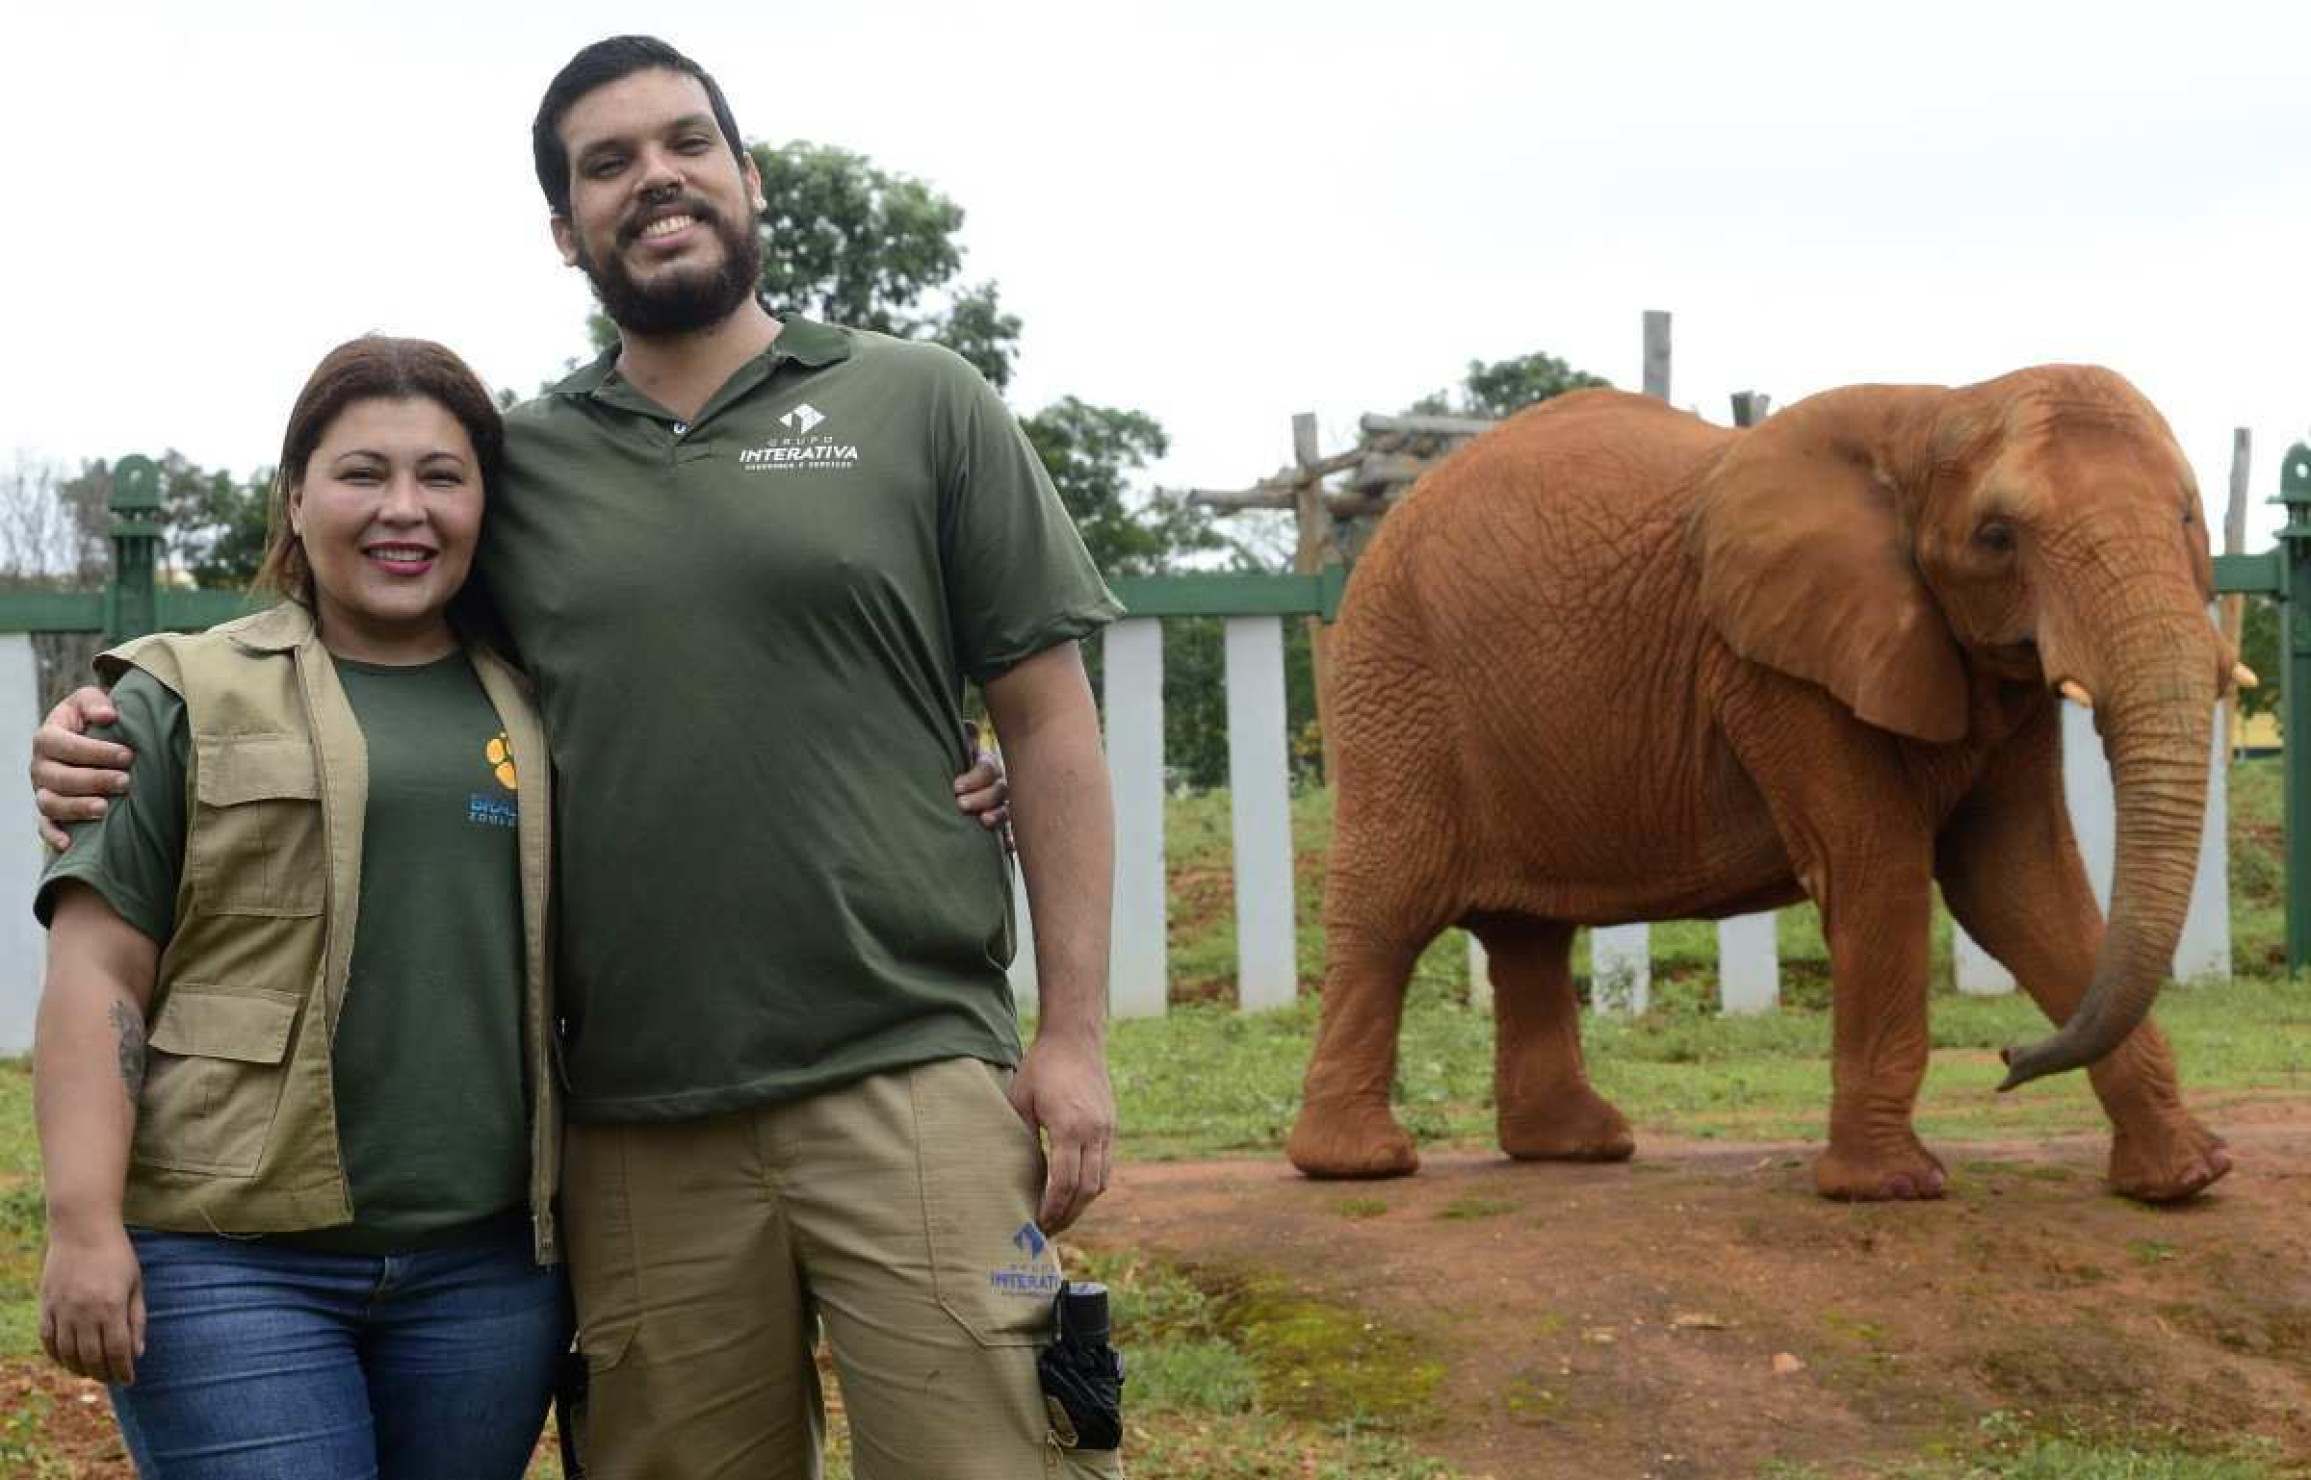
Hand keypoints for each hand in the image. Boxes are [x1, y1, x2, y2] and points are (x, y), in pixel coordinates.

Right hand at [32, 687, 132, 851]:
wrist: (90, 737)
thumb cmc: (93, 718)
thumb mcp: (91, 700)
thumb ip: (95, 702)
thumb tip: (108, 716)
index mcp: (47, 737)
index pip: (63, 745)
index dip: (94, 751)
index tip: (128, 755)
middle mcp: (40, 766)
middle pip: (59, 777)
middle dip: (94, 780)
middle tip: (126, 782)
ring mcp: (42, 790)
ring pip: (50, 804)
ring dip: (76, 808)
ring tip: (104, 809)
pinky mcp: (49, 811)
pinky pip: (45, 826)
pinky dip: (53, 835)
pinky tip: (69, 844)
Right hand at [40, 1220, 144, 1384]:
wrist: (82, 1229)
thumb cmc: (116, 1255)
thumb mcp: (135, 1284)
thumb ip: (136, 1319)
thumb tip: (137, 1353)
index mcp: (111, 1306)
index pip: (117, 1351)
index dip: (123, 1371)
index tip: (129, 1380)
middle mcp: (84, 1312)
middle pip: (92, 1358)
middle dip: (103, 1374)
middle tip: (111, 1380)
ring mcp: (62, 1309)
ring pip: (68, 1354)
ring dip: (80, 1369)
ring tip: (92, 1373)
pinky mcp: (46, 1305)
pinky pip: (48, 1340)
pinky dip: (57, 1356)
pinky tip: (68, 1361)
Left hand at [953, 724, 1011, 847]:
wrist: (956, 792)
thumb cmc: (955, 766)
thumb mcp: (958, 750)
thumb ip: (965, 740)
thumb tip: (969, 726)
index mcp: (988, 765)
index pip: (988, 769)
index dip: (974, 777)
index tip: (956, 786)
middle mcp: (1000, 784)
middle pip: (999, 790)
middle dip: (982, 797)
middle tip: (961, 804)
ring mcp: (1004, 805)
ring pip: (1008, 810)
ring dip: (998, 815)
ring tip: (983, 821)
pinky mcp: (1003, 826)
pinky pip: (1012, 833)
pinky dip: (1010, 839)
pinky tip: (1007, 846)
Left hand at [1005, 1034, 1114, 1233]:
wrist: (1075, 1040)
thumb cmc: (1041, 1067)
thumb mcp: (1021, 1101)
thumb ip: (1021, 1137)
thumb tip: (1016, 1176)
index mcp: (1069, 1126)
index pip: (1065, 1182)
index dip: (1053, 1208)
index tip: (1038, 1223)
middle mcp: (1094, 1131)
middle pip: (1087, 1188)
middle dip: (1069, 1214)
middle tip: (1049, 1230)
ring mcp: (1107, 1129)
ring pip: (1101, 1181)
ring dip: (1083, 1204)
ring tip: (1062, 1217)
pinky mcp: (1111, 1126)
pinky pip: (1106, 1165)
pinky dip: (1092, 1185)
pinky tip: (1076, 1193)